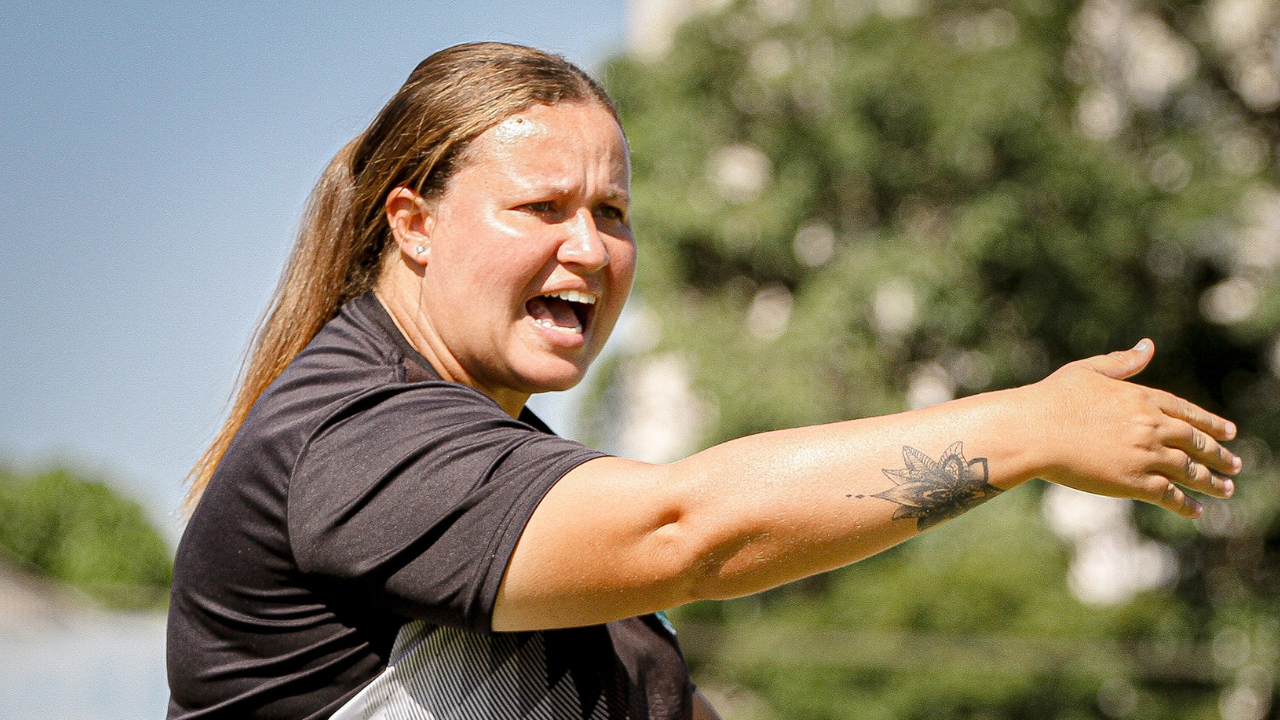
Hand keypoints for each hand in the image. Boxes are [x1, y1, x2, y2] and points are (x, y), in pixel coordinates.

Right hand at [1027, 339, 1239, 516]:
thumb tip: (1148, 346)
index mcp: (1142, 398)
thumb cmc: (1053, 399)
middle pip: (1196, 443)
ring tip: (1226, 490)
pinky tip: (1197, 511)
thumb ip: (1122, 362)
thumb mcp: (1088, 371)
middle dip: (1218, 455)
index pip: (1187, 412)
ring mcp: (1146, 456)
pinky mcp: (1134, 482)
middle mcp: (1152, 427)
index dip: (1210, 423)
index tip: (1229, 432)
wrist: (1035, 431)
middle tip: (1236, 465)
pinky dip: (1186, 504)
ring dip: (1212, 482)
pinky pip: (1170, 495)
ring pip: (1190, 471)